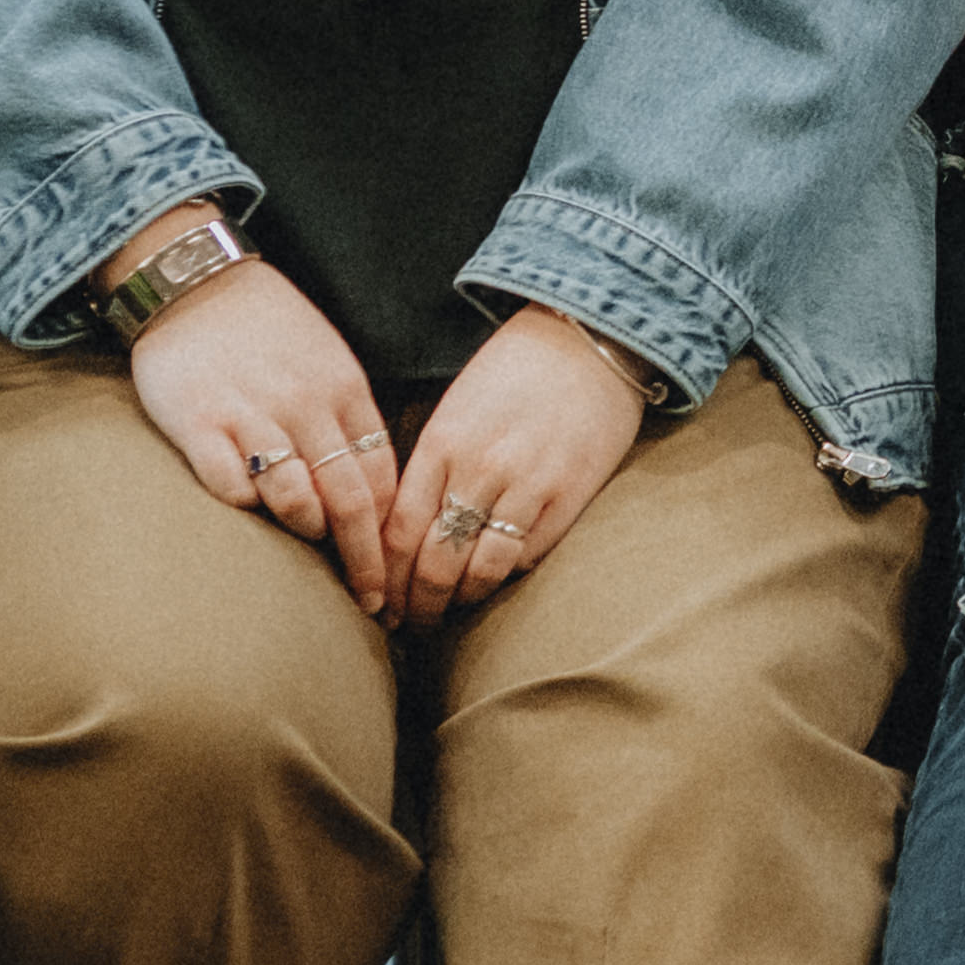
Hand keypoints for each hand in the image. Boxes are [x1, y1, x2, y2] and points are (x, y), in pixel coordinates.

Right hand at [123, 257, 411, 607]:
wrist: (196, 282)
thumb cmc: (267, 330)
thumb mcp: (328, 364)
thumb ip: (349, 424)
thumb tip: (376, 498)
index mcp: (344, 392)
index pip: (383, 478)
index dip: (394, 534)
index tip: (399, 577)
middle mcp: (304, 407)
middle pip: (350, 501)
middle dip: (366, 562)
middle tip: (374, 606)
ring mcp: (251, 415)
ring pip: (295, 497)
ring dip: (306, 528)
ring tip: (304, 539)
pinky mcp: (198, 422)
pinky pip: (230, 485)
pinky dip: (243, 505)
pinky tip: (244, 505)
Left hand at [393, 302, 652, 618]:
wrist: (587, 340)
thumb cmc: (514, 374)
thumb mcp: (456, 411)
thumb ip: (432, 467)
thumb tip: (404, 533)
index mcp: (442, 444)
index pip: (399, 532)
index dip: (385, 579)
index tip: (378, 604)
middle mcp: (479, 468)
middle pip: (434, 560)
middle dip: (416, 604)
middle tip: (409, 625)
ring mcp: (526, 484)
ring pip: (480, 569)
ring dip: (460, 601)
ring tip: (450, 613)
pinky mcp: (568, 495)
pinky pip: (527, 555)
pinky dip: (506, 575)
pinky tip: (495, 580)